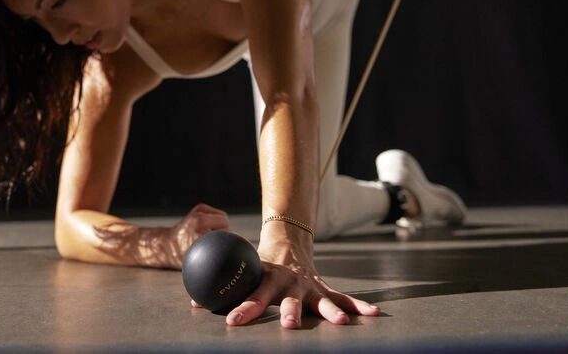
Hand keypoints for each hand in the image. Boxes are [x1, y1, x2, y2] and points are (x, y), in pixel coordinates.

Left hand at [167, 203, 229, 267]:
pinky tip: (211, 228)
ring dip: (222, 227)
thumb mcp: (197, 261)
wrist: (166, 244)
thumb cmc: (181, 256)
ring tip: (213, 236)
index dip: (230, 241)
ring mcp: (198, 213)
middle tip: (218, 243)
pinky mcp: (200, 208)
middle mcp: (198, 221)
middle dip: (225, 234)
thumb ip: (213, 256)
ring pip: (223, 218)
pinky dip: (218, 220)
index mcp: (199, 235)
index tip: (231, 247)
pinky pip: (218, 214)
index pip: (225, 235)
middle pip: (226, 225)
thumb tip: (229, 261)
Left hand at [221, 224, 379, 327]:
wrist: (287, 242)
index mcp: (268, 279)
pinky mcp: (323, 289)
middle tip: (290, 326)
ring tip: (341, 324)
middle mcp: (290, 284)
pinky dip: (358, 306)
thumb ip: (223, 288)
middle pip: (290, 301)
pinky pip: (342, 298)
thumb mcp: (243, 270)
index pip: (253, 295)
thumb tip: (192, 303)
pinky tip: (375, 315)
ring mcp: (310, 286)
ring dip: (330, 312)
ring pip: (321, 301)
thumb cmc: (260, 264)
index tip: (234, 322)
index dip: (244, 308)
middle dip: (291, 314)